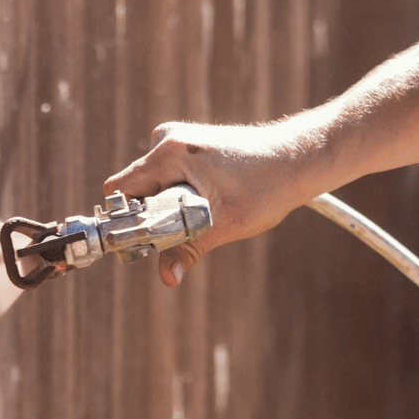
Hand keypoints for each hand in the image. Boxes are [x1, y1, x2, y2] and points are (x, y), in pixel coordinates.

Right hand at [103, 120, 323, 287]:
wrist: (298, 159)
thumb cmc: (266, 185)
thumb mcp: (224, 223)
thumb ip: (188, 248)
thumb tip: (168, 278)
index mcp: (168, 152)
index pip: (120, 191)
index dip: (125, 219)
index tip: (144, 240)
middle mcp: (166, 140)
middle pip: (134, 190)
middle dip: (151, 215)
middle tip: (185, 228)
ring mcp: (177, 141)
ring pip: (151, 186)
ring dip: (167, 207)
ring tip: (206, 211)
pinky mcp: (187, 147)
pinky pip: (166, 179)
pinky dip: (178, 196)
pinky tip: (209, 201)